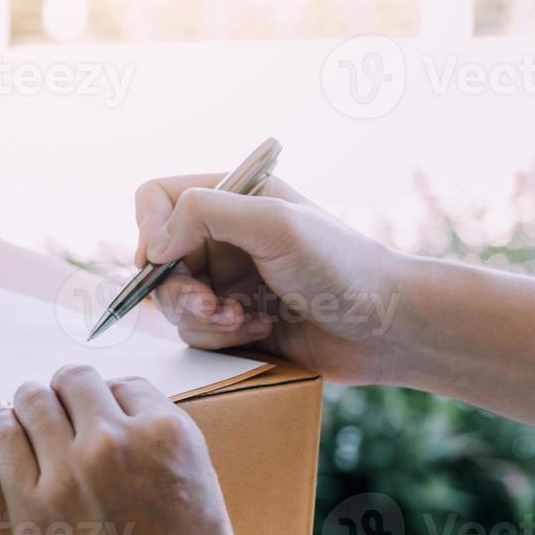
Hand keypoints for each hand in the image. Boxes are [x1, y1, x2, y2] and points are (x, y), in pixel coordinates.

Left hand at [0, 365, 260, 534]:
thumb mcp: (199, 496)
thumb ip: (160, 456)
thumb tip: (118, 431)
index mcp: (171, 435)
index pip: (126, 385)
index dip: (110, 402)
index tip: (99, 419)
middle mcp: (119, 440)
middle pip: (76, 381)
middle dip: (68, 395)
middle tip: (61, 413)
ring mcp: (71, 470)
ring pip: (34, 399)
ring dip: (32, 404)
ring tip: (28, 416)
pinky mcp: (32, 506)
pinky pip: (3, 437)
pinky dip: (2, 426)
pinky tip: (3, 431)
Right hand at [134, 174, 406, 384]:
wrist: (386, 328)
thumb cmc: (342, 266)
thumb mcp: (274, 224)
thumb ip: (205, 214)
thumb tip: (152, 246)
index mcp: (232, 197)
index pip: (156, 198)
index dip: (148, 228)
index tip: (159, 261)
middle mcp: (223, 236)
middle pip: (157, 259)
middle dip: (180, 288)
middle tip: (211, 305)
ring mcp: (226, 280)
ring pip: (172, 302)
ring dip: (203, 317)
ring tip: (245, 320)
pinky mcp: (234, 321)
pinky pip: (196, 333)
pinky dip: (223, 337)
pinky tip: (262, 330)